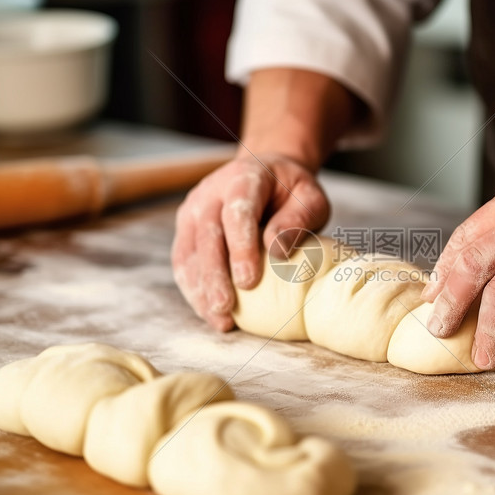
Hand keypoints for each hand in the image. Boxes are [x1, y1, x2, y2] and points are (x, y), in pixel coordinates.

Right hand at [172, 153, 329, 329]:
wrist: (268, 175)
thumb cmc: (293, 192)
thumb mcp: (310, 199)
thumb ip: (297, 220)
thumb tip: (276, 251)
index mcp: (244, 178)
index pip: (237, 211)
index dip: (240, 247)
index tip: (248, 281)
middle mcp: (211, 192)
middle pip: (207, 235)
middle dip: (214, 275)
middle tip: (225, 308)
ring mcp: (194, 209)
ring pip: (189, 252)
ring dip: (200, 288)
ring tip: (219, 319)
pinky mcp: (186, 229)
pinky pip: (183, 261)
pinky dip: (194, 289)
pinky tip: (209, 312)